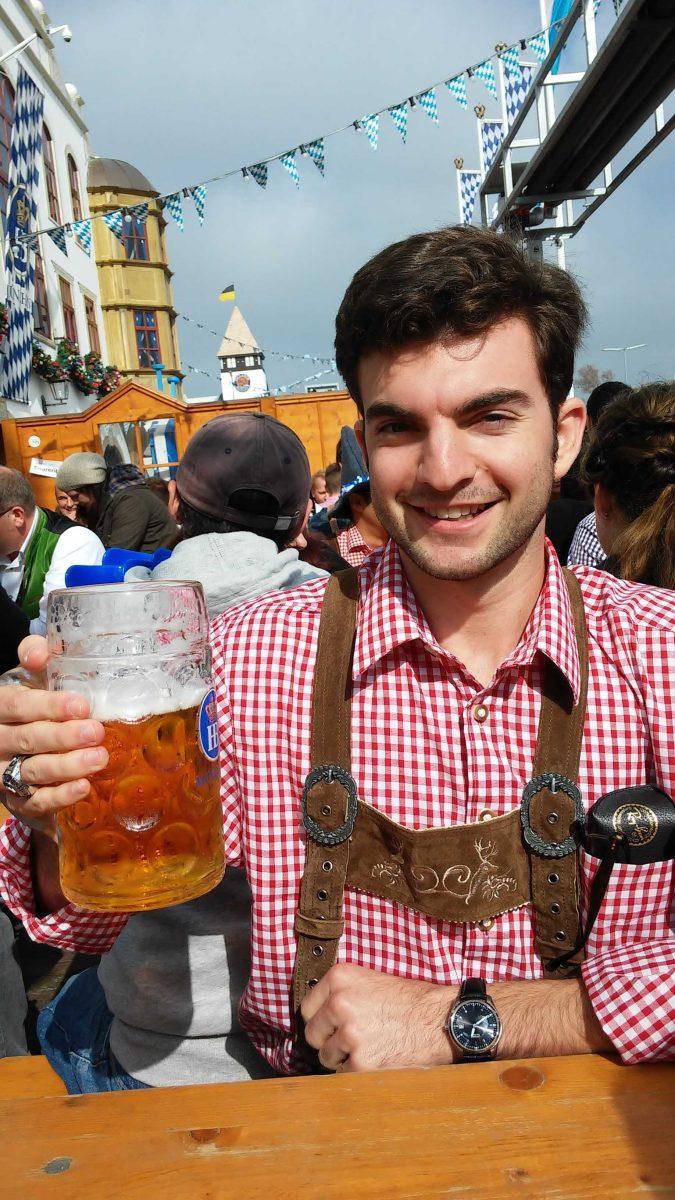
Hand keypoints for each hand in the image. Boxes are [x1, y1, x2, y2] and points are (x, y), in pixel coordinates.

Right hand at [0, 635, 107, 838]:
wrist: (16, 738)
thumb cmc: (31, 703)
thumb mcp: (29, 677)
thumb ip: (36, 656)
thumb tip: (38, 652)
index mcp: (1, 707)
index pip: (19, 706)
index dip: (49, 706)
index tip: (81, 706)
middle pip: (29, 739)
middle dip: (64, 737)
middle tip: (96, 732)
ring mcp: (5, 772)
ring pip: (33, 771)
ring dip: (67, 767)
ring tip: (98, 758)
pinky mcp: (17, 799)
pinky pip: (35, 801)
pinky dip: (59, 797)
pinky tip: (83, 787)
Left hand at [300, 963, 452, 1072]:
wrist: (440, 1019)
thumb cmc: (409, 1001)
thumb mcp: (370, 981)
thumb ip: (341, 992)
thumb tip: (315, 1014)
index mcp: (339, 977)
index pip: (307, 1008)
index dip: (321, 1020)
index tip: (332, 1025)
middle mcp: (339, 1003)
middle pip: (312, 1034)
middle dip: (328, 1041)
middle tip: (352, 1040)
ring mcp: (349, 1033)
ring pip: (326, 1057)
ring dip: (342, 1059)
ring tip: (369, 1048)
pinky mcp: (361, 1062)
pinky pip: (343, 1074)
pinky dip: (357, 1073)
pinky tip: (376, 1060)